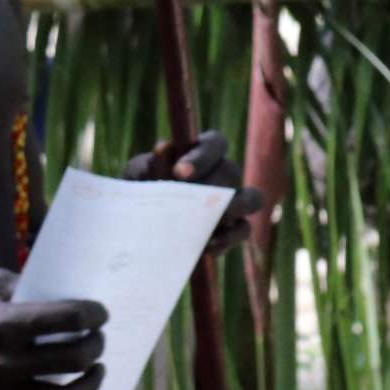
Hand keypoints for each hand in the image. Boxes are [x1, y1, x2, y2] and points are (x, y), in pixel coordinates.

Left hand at [122, 129, 265, 257]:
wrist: (136, 227)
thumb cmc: (139, 192)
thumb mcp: (137, 177)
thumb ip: (150, 164)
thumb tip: (164, 147)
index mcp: (200, 153)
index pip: (215, 143)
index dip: (203, 155)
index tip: (179, 172)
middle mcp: (221, 175)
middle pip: (231, 170)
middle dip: (211, 184)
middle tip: (189, 199)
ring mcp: (232, 202)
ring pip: (253, 198)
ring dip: (235, 207)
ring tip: (207, 219)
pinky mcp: (232, 230)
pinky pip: (243, 230)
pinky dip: (228, 238)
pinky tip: (204, 245)